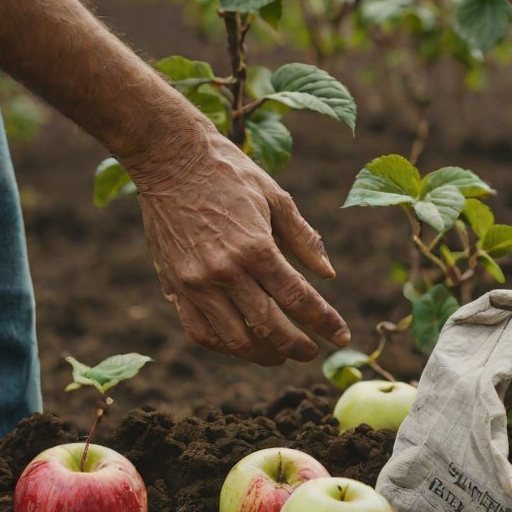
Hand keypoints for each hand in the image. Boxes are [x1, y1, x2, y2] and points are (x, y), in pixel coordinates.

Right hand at [128, 128, 349, 365]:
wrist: (170, 157)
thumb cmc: (230, 173)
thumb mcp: (277, 198)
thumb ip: (305, 240)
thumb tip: (328, 275)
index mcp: (257, 248)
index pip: (299, 300)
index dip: (325, 323)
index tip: (342, 338)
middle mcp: (226, 271)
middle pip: (270, 326)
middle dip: (297, 347)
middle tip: (312, 354)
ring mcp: (196, 282)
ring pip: (234, 338)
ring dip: (262, 354)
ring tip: (279, 354)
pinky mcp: (173, 285)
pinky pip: (199, 330)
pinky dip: (223, 345)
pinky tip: (241, 343)